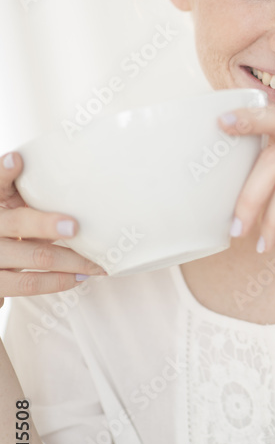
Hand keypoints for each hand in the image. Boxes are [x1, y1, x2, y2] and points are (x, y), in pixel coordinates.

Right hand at [0, 152, 107, 308]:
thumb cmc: (13, 226)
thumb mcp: (15, 206)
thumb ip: (33, 194)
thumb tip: (81, 180)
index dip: (4, 171)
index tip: (17, 159)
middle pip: (18, 223)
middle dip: (47, 224)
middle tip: (75, 226)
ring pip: (34, 257)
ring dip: (70, 261)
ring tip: (96, 263)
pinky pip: (29, 284)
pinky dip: (58, 281)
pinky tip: (79, 277)